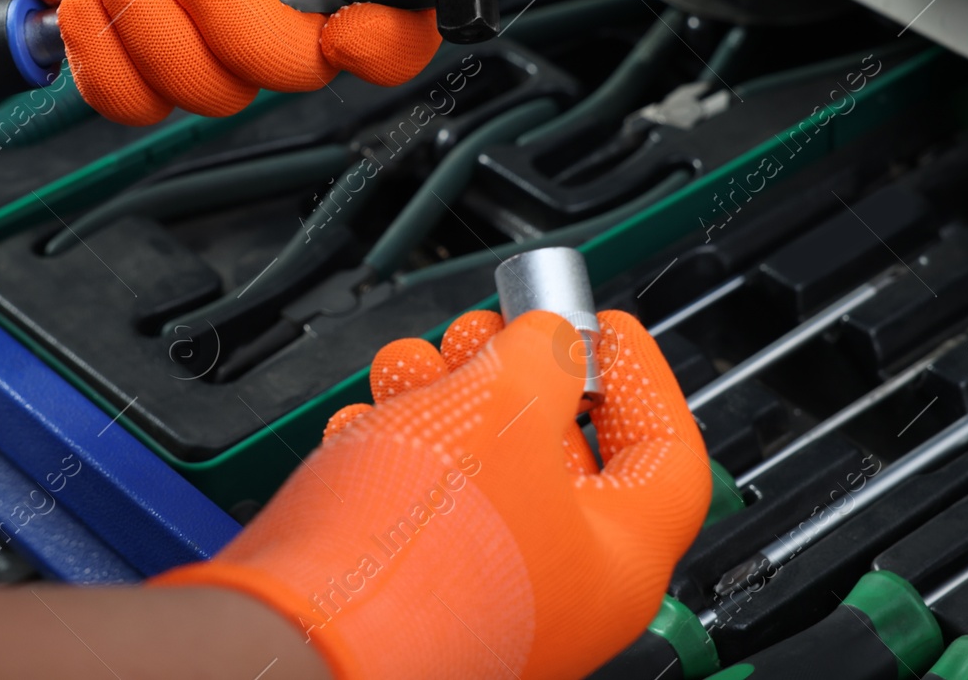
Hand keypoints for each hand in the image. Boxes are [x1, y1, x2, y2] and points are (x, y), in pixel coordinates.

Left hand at [0, 0, 466, 120]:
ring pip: (215, 96)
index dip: (384, 43)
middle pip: (300, 72)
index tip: (348, 29)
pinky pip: (135, 106)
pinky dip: (106, 63)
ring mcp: (191, 15)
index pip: (393, 20)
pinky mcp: (122, 36)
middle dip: (244, 31)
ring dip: (159, 35)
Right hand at [156, 308, 711, 679]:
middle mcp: (559, 594)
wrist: (300, 639)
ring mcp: (484, 601)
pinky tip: (369, 423)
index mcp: (617, 560)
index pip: (667, 455)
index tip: (605, 328)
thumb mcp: (504, 405)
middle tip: (490, 332)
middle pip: (561, 455)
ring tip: (413, 364)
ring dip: (447, 398)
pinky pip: (422, 509)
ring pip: (482, 473)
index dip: (639, 377)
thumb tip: (550, 341)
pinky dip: (399, 452)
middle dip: (515, 374)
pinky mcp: (411, 599)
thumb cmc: (418, 557)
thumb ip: (543, 355)